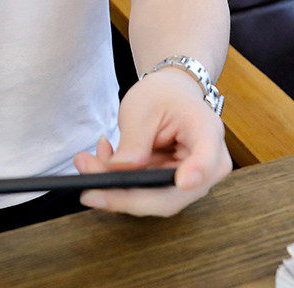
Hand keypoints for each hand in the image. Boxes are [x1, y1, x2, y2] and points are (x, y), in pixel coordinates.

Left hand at [72, 67, 232, 215]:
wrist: (170, 94)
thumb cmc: (161, 95)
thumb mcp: (142, 108)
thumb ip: (134, 141)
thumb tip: (120, 170)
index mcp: (207, 134)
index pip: (208, 161)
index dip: (196, 174)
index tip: (182, 182)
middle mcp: (207, 166)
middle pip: (170, 195)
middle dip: (123, 192)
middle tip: (87, 177)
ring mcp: (190, 181)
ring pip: (151, 199)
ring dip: (113, 186)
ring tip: (85, 162)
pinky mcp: (171, 187)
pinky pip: (142, 193)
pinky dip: (117, 180)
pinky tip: (99, 158)